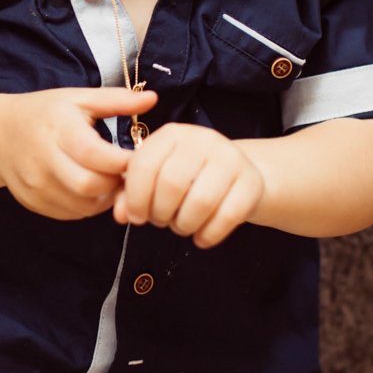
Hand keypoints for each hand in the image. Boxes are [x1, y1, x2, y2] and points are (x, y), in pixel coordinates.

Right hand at [0, 86, 155, 220]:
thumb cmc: (44, 113)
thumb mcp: (78, 98)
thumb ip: (116, 100)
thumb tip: (153, 98)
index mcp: (57, 129)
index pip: (95, 155)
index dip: (123, 161)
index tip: (139, 157)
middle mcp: (43, 159)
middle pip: (90, 185)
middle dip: (116, 183)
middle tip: (127, 173)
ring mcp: (36, 185)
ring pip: (84, 205)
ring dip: (105, 198)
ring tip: (110, 180)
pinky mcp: (34, 203)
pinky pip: (72, 213)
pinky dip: (89, 206)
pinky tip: (92, 189)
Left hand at [113, 123, 264, 247]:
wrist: (236, 173)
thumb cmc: (187, 177)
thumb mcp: (156, 177)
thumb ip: (131, 193)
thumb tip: (121, 215)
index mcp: (172, 134)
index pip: (144, 165)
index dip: (135, 197)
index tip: (136, 217)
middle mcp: (202, 139)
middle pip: (172, 184)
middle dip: (160, 213)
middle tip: (161, 222)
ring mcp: (230, 158)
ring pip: (200, 202)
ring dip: (184, 225)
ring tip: (181, 227)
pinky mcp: (251, 182)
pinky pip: (228, 216)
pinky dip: (209, 235)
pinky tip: (201, 238)